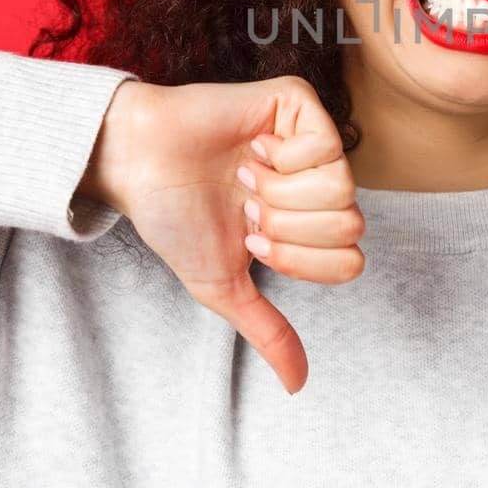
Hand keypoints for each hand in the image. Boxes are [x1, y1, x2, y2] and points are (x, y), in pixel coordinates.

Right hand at [77, 75, 363, 395]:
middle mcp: (319, 180)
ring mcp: (312, 139)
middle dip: (286, 227)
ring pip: (340, 189)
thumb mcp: (224, 285)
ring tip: (244, 176)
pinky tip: (251, 147)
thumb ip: (268, 330)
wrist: (137, 165)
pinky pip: (326, 145)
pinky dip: (281, 157)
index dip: (295, 261)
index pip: (348, 261)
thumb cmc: (175, 217)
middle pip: (349, 225)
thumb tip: (298, 385)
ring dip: (280, 192)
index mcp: (309, 222)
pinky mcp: (298, 102)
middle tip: (246, 205)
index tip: (250, 240)